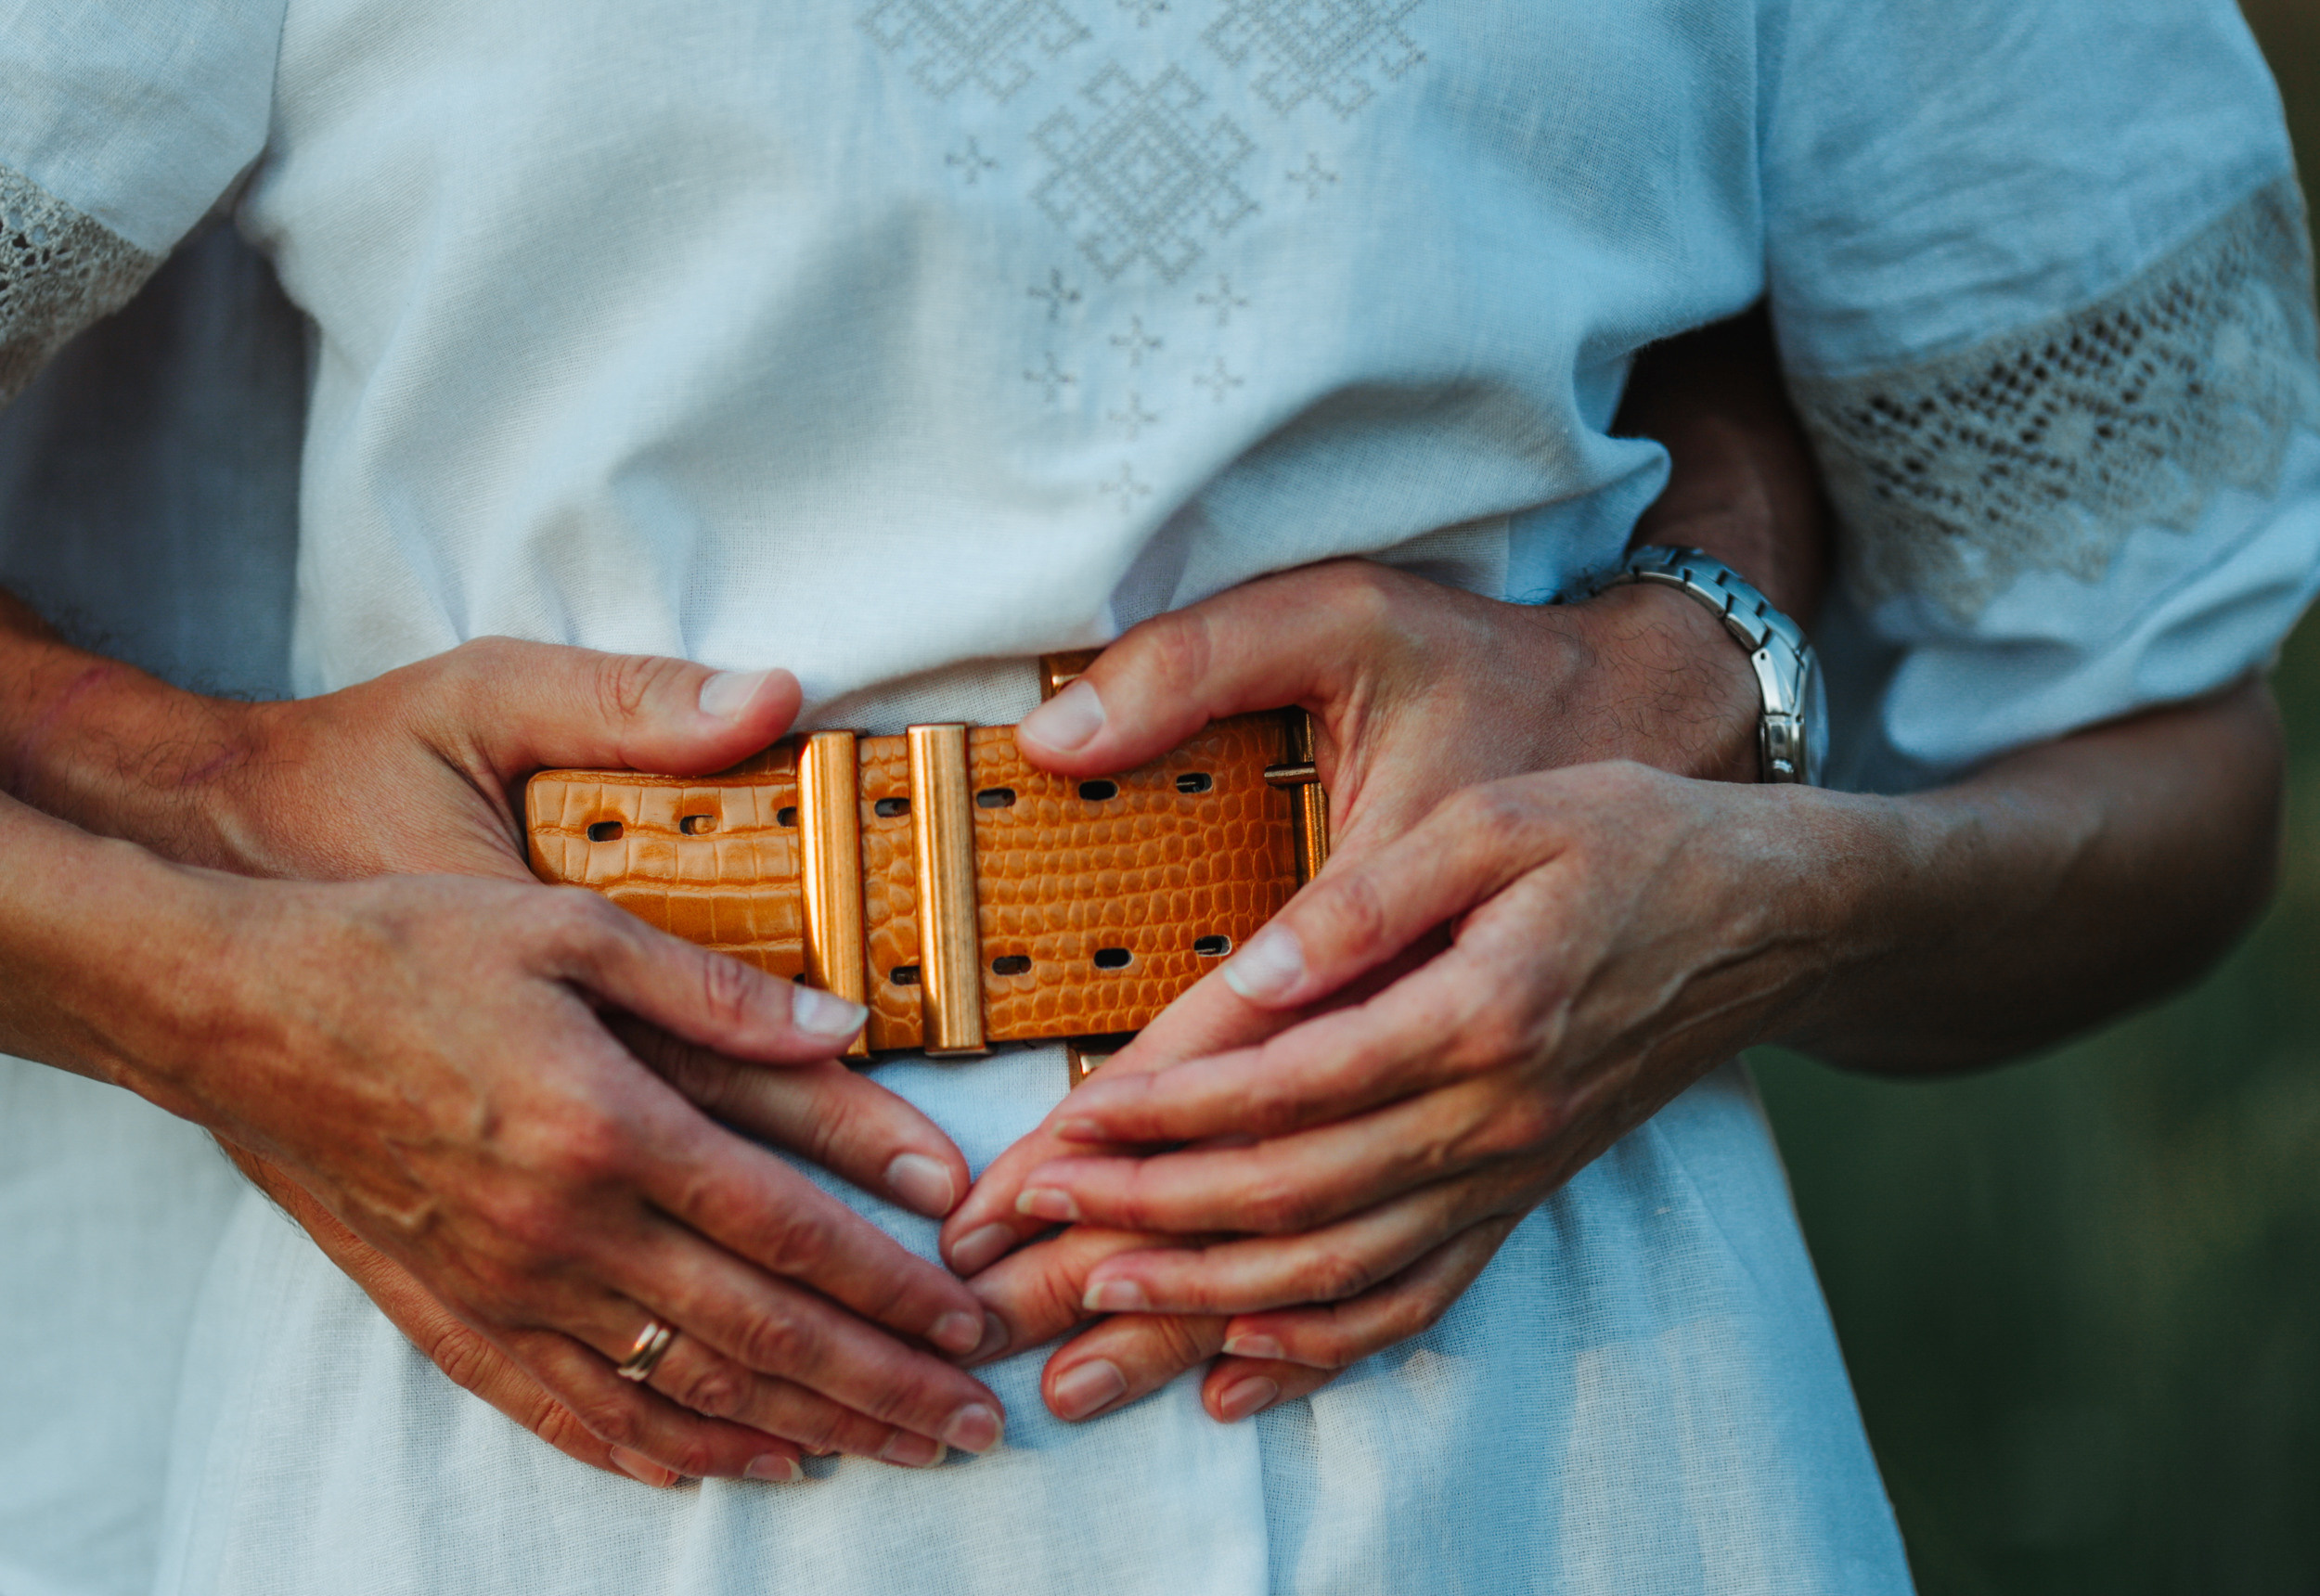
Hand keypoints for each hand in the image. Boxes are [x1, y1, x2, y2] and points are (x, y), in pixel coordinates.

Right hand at [1, 633, 1004, 1480]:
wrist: (227, 1010)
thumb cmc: (399, 947)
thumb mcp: (567, 924)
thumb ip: (716, 989)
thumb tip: (850, 1029)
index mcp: (607, 1122)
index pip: (789, 1232)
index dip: (892, 1287)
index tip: (972, 1323)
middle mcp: (562, 1227)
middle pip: (757, 1334)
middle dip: (880, 1388)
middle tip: (974, 1427)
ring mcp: (503, 1285)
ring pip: (680, 1390)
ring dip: (799, 1429)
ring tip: (889, 1455)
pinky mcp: (449, 1314)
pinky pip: (569, 1410)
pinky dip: (660, 1448)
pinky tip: (728, 1466)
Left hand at [939, 557, 1770, 1421]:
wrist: (1771, 917)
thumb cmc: (1630, 839)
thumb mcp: (1501, 819)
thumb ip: (1367, 899)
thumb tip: (1253, 975)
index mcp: (1478, 1012)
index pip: (1280, 1088)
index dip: (1156, 1121)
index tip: (1054, 1138)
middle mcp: (1492, 1118)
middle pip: (1290, 1199)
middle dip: (1144, 1226)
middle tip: (1032, 1240)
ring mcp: (1509, 1173)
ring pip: (1338, 1273)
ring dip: (1206, 1304)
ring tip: (1094, 1315)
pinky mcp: (1520, 1197)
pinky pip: (1416, 1299)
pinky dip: (1324, 1347)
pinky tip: (1242, 1370)